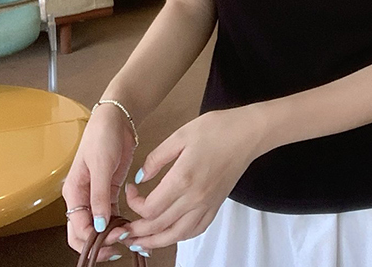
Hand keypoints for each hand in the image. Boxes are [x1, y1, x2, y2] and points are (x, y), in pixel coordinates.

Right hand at [63, 104, 138, 260]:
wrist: (116, 117)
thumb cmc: (103, 135)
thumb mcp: (101, 165)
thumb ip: (99, 195)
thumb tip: (96, 226)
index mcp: (73, 192)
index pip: (76, 228)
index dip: (93, 239)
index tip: (113, 239)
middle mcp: (82, 197)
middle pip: (83, 232)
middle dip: (99, 244)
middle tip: (119, 245)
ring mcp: (96, 195)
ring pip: (97, 226)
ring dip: (109, 236)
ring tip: (128, 238)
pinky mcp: (110, 190)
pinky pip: (110, 214)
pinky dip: (117, 223)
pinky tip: (128, 227)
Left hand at [121, 108, 264, 250]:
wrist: (248, 134)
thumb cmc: (217, 129)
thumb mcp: (181, 135)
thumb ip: (156, 158)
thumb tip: (140, 178)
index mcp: (183, 178)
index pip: (150, 208)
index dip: (134, 205)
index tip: (131, 191)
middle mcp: (195, 198)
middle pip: (159, 227)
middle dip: (137, 231)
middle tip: (123, 229)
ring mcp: (207, 204)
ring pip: (176, 235)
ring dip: (155, 242)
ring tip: (139, 243)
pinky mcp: (216, 206)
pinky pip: (195, 230)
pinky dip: (179, 237)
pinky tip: (169, 234)